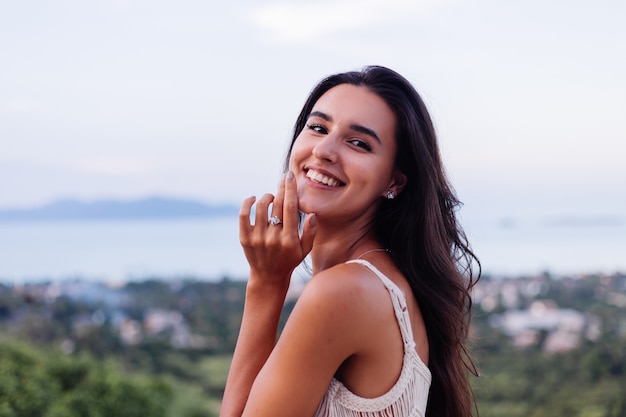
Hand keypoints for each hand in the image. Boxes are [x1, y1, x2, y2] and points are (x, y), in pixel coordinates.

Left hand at [239, 170, 316, 285]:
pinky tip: (254, 198)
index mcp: (289, 239)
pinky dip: (248, 203)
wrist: (268, 277)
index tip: (290, 176)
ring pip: (261, 207)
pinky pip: (243, 215)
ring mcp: (257, 238)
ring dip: (268, 196)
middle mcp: (273, 238)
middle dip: (281, 188)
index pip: (290, 208)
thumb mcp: (305, 250)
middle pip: (277, 205)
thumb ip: (310, 233)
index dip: (290, 189)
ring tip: (272, 197)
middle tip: (284, 179)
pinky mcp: (244, 238)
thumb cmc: (289, 260)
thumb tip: (312, 214)